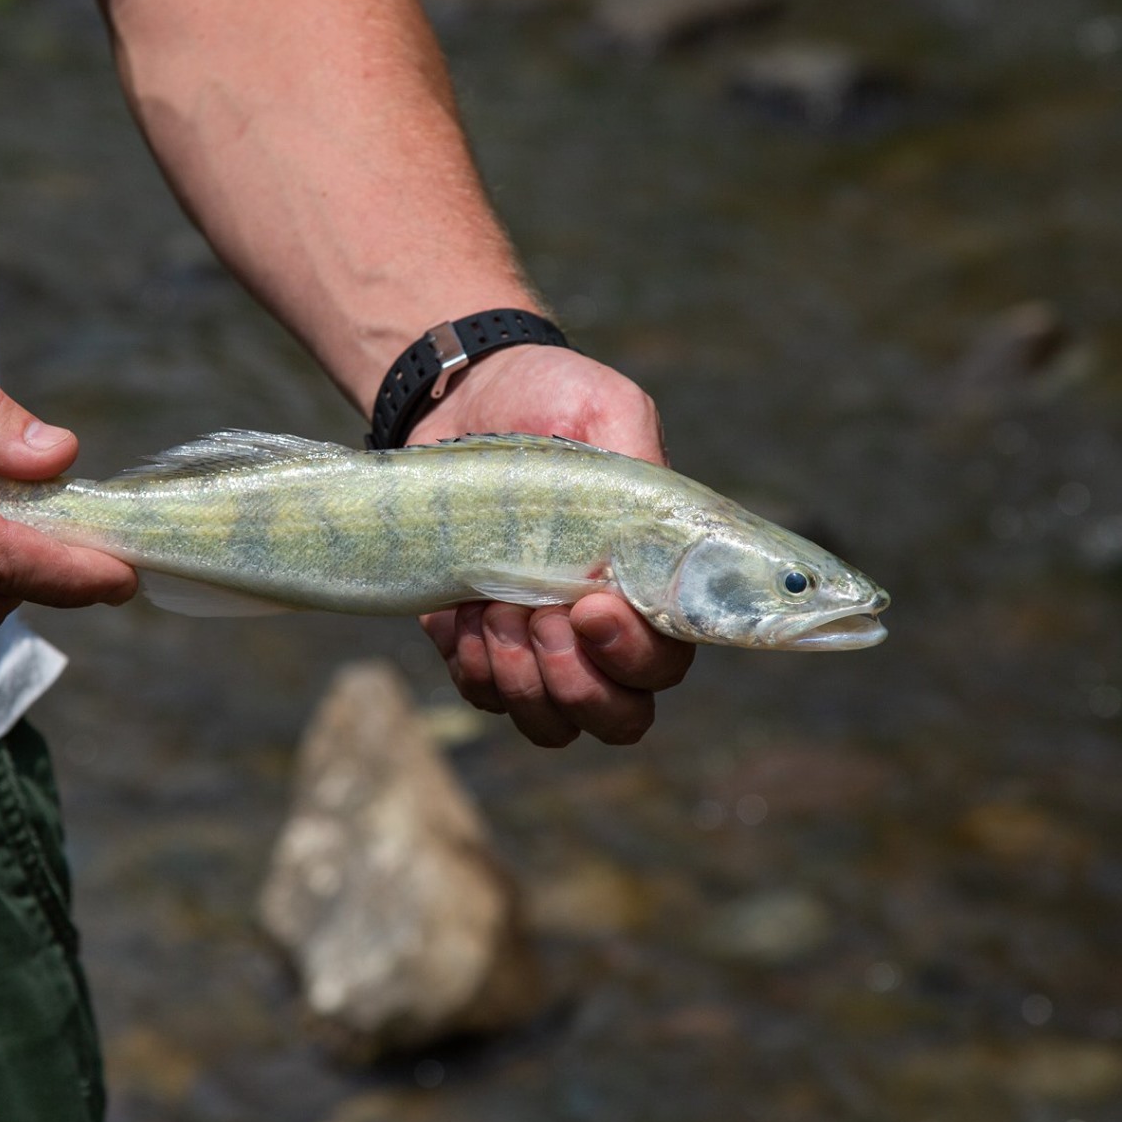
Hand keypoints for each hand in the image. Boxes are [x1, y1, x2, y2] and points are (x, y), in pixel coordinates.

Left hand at [410, 344, 693, 745]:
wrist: (463, 398)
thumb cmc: (548, 401)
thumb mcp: (605, 410)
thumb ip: (640, 458)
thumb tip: (653, 519)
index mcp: (650, 587)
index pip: (664, 666)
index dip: (631, 656)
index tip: (589, 604)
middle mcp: (600, 634)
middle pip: (617, 719)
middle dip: (575, 684)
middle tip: (539, 616)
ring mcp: (538, 646)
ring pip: (547, 722)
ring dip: (517, 679)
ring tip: (490, 608)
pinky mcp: (478, 644)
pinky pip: (480, 693)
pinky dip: (467, 663)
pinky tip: (456, 610)